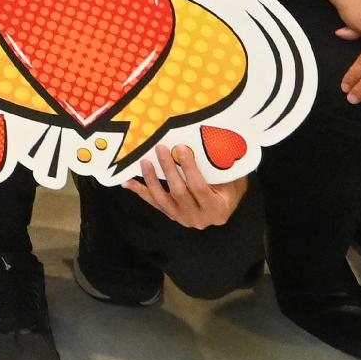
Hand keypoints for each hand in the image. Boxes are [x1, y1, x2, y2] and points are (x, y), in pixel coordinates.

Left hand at [123, 141, 245, 229]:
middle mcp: (199, 218)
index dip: (189, 168)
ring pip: (162, 199)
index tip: (181, 149)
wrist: (227, 205)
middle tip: (161, 148)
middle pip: (179, 192)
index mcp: (217, 209)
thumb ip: (221, 167)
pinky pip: (154, 202)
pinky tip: (127, 183)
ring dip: (152, 179)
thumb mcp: (233, 179)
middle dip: (168, 169)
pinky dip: (140, 191)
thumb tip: (209, 141)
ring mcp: (183, 218)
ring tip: (144, 161)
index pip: (200, 187)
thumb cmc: (231, 187)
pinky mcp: (171, 215)